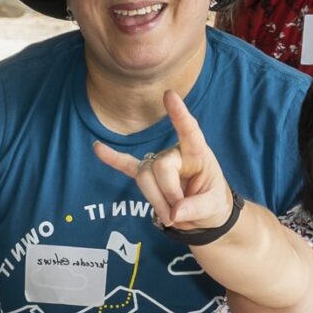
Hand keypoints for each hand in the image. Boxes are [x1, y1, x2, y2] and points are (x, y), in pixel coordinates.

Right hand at [92, 93, 233, 235]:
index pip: (189, 130)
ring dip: (155, 201)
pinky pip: (126, 166)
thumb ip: (196, 208)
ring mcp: (158, 162)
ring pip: (144, 177)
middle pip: (160, 167)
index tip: (170, 96)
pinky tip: (98, 148)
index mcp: (197, 153)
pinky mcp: (147, 174)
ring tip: (169, 217)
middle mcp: (175, 153)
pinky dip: (113, 159)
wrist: (203, 216)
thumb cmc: (213, 203)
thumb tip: (174, 212)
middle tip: (178, 214)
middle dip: (168, 194)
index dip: (180, 114)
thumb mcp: (215, 207)